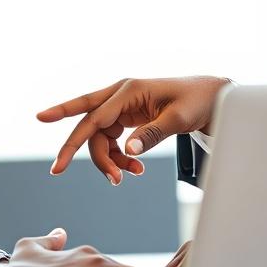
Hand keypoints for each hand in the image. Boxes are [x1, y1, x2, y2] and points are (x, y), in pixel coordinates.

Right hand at [37, 76, 229, 183]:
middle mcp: (120, 96)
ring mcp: (122, 107)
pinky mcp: (127, 118)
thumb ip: (152, 134)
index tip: (58, 157)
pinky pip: (112, 141)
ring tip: (129, 176)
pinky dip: (119, 158)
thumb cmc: (195, 101)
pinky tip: (136, 169)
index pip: (94, 117)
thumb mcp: (178, 119)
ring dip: (109, 160)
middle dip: (73, 146)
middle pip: (87, 122)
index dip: (73, 137)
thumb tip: (128, 151)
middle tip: (57, 171)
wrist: (209, 98)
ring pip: (100, 138)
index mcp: (129, 90)